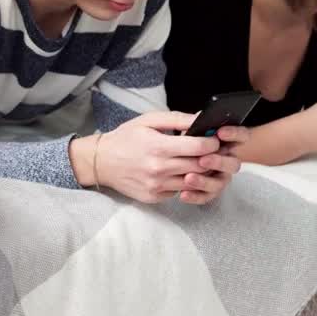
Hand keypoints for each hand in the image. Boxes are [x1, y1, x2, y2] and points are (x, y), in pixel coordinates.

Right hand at [71, 111, 242, 204]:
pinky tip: (181, 172)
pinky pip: (179, 191)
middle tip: (215, 151)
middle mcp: (159, 169)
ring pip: (193, 181)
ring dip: (201, 172)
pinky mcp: (154, 197)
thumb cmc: (125, 138)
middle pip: (200, 166)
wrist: (101, 162)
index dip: (212, 142)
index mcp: (159, 147)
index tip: (215, 138)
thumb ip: (177, 119)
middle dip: (212, 157)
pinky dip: (184, 183)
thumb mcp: (148, 121)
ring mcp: (157, 186)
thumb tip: (202, 118)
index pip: (199, 147)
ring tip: (200, 161)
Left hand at [181, 124, 247, 204]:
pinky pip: (206, 196)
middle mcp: (226, 160)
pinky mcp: (208, 191)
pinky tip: (183, 194)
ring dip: (205, 181)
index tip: (220, 132)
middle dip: (219, 162)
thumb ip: (191, 123)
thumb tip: (199, 117)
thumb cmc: (175, 139)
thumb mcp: (181, 128)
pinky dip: (196, 196)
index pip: (241, 136)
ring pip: (220, 182)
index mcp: (225, 142)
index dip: (234, 134)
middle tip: (203, 160)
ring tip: (188, 178)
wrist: (163, 160)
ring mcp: (219, 176)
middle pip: (234, 163)